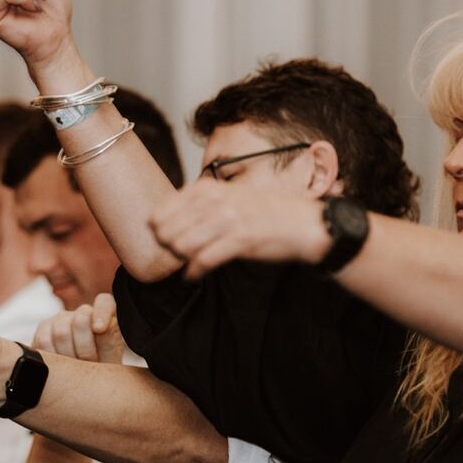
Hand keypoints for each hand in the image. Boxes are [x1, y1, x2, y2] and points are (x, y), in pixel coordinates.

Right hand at [32, 293, 124, 364]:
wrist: (80, 383)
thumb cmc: (100, 370)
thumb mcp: (110, 360)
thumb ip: (108, 343)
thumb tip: (100, 328)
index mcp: (106, 316)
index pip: (104, 302)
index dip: (101, 312)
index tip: (99, 328)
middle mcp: (84, 313)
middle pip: (80, 320)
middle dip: (85, 348)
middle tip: (89, 365)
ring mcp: (62, 319)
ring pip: (61, 331)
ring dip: (68, 355)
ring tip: (76, 369)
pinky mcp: (44, 329)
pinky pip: (44, 340)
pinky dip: (53, 357)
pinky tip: (61, 366)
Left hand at [148, 181, 330, 279]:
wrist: (304, 223)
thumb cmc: (267, 212)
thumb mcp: (230, 196)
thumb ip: (202, 203)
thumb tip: (168, 220)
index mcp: (209, 188)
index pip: (163, 210)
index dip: (159, 229)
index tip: (165, 239)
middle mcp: (215, 200)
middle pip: (167, 230)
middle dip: (167, 247)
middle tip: (176, 255)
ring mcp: (228, 218)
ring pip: (181, 246)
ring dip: (181, 259)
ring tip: (188, 262)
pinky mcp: (240, 239)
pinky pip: (204, 260)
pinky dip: (194, 271)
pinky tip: (194, 275)